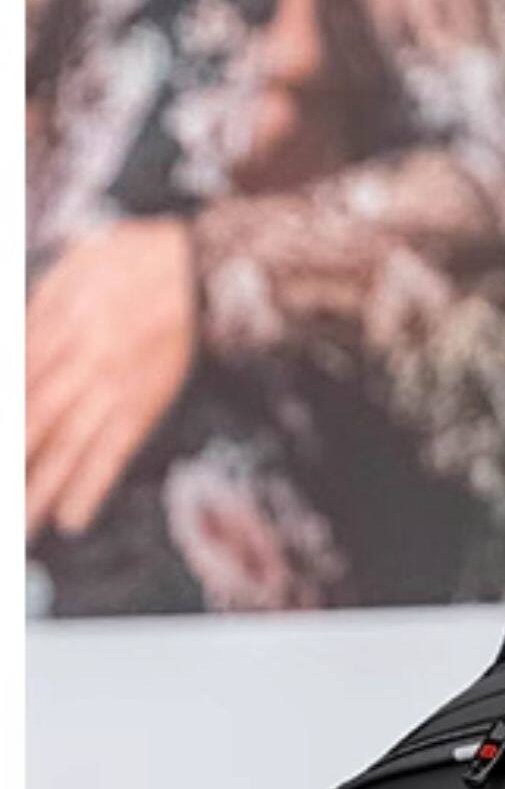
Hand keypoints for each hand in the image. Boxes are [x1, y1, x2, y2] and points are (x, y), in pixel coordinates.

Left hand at [25, 218, 199, 539]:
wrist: (201, 269)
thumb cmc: (134, 259)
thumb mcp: (74, 267)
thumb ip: (38, 309)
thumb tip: (15, 346)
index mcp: (57, 324)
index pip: (14, 379)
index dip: (2, 417)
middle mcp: (80, 364)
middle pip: (30, 422)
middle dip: (11, 461)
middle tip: (1, 504)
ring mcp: (112, 390)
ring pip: (66, 448)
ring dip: (38, 491)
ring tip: (20, 529)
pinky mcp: (143, 407)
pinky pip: (113, 454)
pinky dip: (91, 488)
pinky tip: (71, 519)